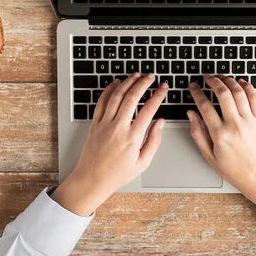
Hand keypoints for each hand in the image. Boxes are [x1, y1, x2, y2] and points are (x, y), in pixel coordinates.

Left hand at [52, 73, 167, 215]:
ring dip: (127, 83)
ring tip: (136, 76)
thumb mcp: (143, 163)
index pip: (149, 109)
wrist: (92, 179)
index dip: (158, 95)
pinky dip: (109, 90)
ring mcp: (105, 124)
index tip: (163, 88)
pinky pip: (102, 102)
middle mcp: (118, 127)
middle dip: (144, 83)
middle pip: (132, 97)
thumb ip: (154, 141)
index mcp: (133, 137)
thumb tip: (161, 123)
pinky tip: (116, 83)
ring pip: (117, 96)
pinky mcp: (95, 124)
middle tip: (151, 77)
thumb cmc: (117, 174)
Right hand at [187, 76, 255, 223]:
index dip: (197, 93)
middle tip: (207, 78)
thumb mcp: (208, 155)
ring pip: (239, 92)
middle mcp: (235, 125)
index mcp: (220, 134)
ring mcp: (249, 121)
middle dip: (213, 81)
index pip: (205, 106)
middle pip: (223, 94)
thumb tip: (190, 114)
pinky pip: (254, 98)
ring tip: (221, 77)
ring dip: (229, 81)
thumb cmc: (233, 168)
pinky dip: (247, 87)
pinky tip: (240, 82)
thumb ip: (197, 133)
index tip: (193, 87)